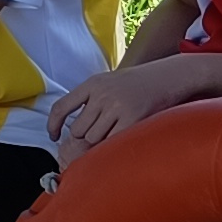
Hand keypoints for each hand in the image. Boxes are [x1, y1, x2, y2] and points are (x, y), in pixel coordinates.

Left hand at [52, 59, 181, 165]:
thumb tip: (74, 131)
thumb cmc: (137, 84)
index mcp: (93, 84)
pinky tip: (121, 137)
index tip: (54, 136)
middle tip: (100, 133)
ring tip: (116, 131)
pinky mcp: (132, 118)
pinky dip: (113, 144)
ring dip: (101, 141)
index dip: (53, 125)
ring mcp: (117, 106)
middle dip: (86, 136)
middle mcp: (102, 94)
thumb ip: (90, 100)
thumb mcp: (109, 83)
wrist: (168, 76)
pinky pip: (111, 141)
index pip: (62, 107)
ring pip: (93, 138)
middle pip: (78, 130)